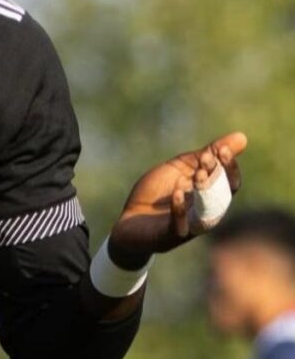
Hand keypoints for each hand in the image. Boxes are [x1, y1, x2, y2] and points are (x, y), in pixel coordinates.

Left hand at [107, 131, 246, 267]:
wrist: (129, 220)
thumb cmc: (158, 193)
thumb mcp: (182, 168)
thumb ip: (208, 154)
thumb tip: (242, 136)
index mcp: (211, 197)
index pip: (230, 183)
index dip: (229, 167)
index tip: (222, 149)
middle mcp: (205, 214)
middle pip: (222, 197)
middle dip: (216, 176)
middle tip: (207, 158)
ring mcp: (188, 226)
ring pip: (205, 213)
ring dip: (203, 192)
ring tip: (199, 174)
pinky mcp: (168, 236)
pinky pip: (179, 225)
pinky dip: (180, 209)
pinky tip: (177, 193)